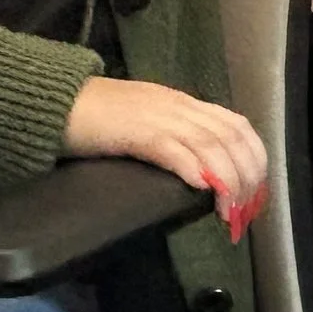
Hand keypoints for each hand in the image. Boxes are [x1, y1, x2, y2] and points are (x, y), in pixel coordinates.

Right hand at [63, 76, 269, 242]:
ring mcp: (158, 117)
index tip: (254, 190)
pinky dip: (193, 169)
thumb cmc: (99, 117)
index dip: (253, 157)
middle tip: (243, 209)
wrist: (58, 100)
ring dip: (227, 181)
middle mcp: (178, 106)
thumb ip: (175, 138)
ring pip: (210, 145)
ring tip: (228, 211)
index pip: (236, 124)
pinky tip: (202, 190)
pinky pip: (173, 149)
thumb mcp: (148, 121)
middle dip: (246, 175)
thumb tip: (203, 174)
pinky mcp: (136, 133)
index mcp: (183, 103)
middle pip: (231, 137)